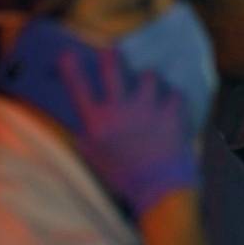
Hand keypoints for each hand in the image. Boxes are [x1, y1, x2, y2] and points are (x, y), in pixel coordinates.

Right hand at [58, 48, 198, 219]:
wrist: (160, 192)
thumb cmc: (124, 180)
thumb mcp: (94, 159)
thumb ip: (85, 136)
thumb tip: (79, 119)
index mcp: (96, 124)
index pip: (78, 88)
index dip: (70, 68)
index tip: (68, 54)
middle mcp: (119, 111)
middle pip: (113, 67)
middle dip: (112, 56)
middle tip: (113, 52)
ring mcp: (147, 109)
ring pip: (149, 75)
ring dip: (149, 80)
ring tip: (151, 87)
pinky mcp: (172, 113)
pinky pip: (175, 93)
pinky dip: (174, 99)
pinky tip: (173, 107)